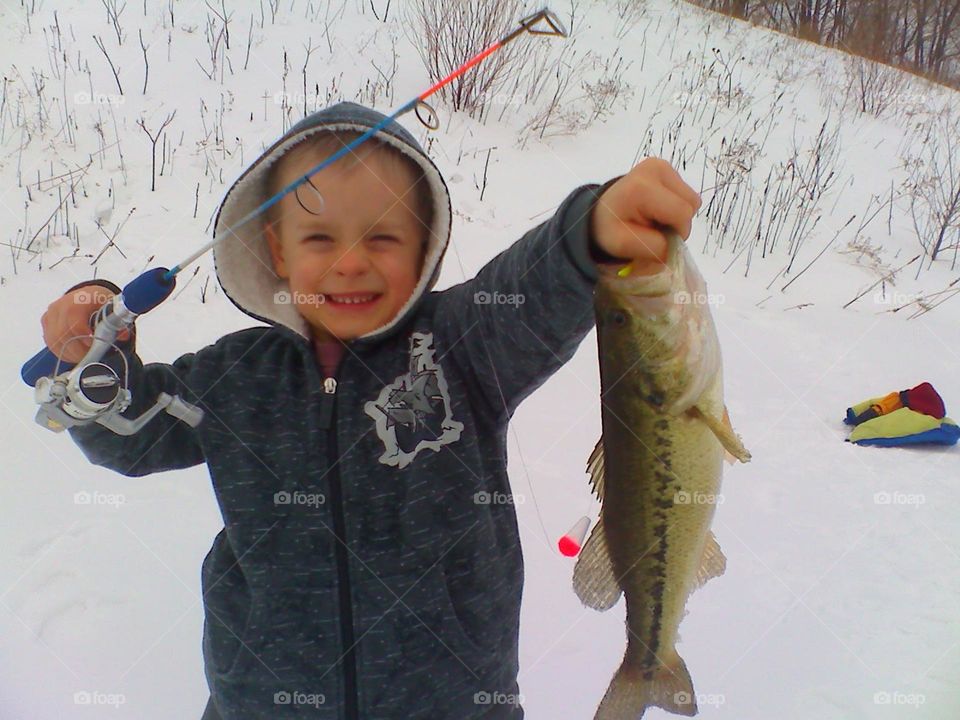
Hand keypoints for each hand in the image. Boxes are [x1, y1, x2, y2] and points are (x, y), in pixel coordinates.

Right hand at [41, 285, 129, 363]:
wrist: (86, 295)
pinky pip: (50, 342)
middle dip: (77, 350)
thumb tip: (124, 335)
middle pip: (63, 334)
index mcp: (78, 300)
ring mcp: (50, 314)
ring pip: (54, 340)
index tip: (94, 345)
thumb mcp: (112, 308)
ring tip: (84, 356)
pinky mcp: (46, 322)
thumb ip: (117, 322)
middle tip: (90, 356)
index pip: (74, 322)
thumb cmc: (99, 302)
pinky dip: (62, 351)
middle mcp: (60, 306)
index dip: (83, 337)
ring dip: (69, 353)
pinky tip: (74, 353)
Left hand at [591, 158, 701, 274]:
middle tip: (652, 228)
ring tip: (653, 218)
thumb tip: (677, 248)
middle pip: (691, 205)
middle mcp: (655, 168)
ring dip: (677, 216)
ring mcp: (662, 165)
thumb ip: (654, 248)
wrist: (602, 211)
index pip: (682, 213)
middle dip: (677, 224)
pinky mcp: (666, 168)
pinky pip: (686, 195)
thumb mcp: (623, 245)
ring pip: (692, 200)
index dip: (676, 232)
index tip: (656, 237)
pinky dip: (675, 207)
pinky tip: (656, 209)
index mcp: (643, 187)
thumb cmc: (610, 228)